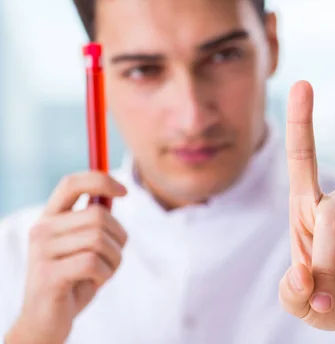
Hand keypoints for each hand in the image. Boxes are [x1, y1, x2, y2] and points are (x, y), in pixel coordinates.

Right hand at [6, 172, 127, 343]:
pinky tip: (94, 283)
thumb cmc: (73, 279)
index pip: (72, 183)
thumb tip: (115, 191)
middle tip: (114, 257)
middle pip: (98, 215)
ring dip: (114, 259)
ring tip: (103, 272)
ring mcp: (41, 252)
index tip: (125, 192)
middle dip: (119, 237)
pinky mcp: (48, 275)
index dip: (101, 180)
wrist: (47, 321)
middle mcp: (42, 230)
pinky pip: (93, 263)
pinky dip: (104, 274)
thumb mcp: (85, 245)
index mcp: (50, 218)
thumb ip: (95, 221)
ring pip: (99, 239)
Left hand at [279, 81, 334, 343]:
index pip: (304, 159)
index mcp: (310, 210)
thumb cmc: (329, 300)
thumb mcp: (300, 301)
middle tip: (327, 300)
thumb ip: (291, 291)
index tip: (302, 83)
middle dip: (326, 263)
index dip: (302, 122)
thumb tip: (303, 274)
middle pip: (330, 212)